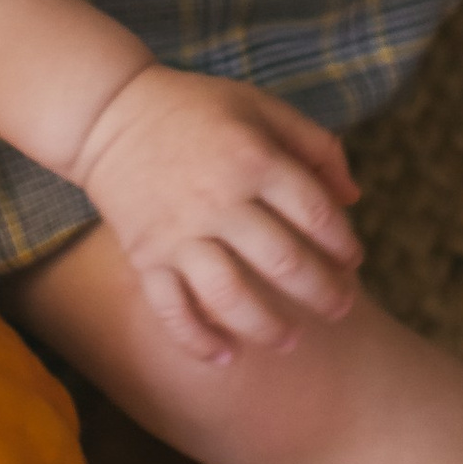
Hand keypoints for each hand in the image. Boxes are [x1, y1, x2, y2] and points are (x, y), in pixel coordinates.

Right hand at [67, 61, 359, 362]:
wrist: (108, 113)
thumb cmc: (196, 108)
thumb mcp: (260, 106)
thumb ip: (315, 144)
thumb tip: (354, 197)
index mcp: (253, 159)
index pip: (316, 214)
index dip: (343, 244)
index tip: (352, 260)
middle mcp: (218, 200)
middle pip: (284, 263)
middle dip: (323, 293)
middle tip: (341, 308)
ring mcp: (179, 233)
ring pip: (230, 297)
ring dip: (268, 327)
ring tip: (292, 340)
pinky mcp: (146, 256)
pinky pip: (173, 310)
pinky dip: (199, 341)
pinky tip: (226, 357)